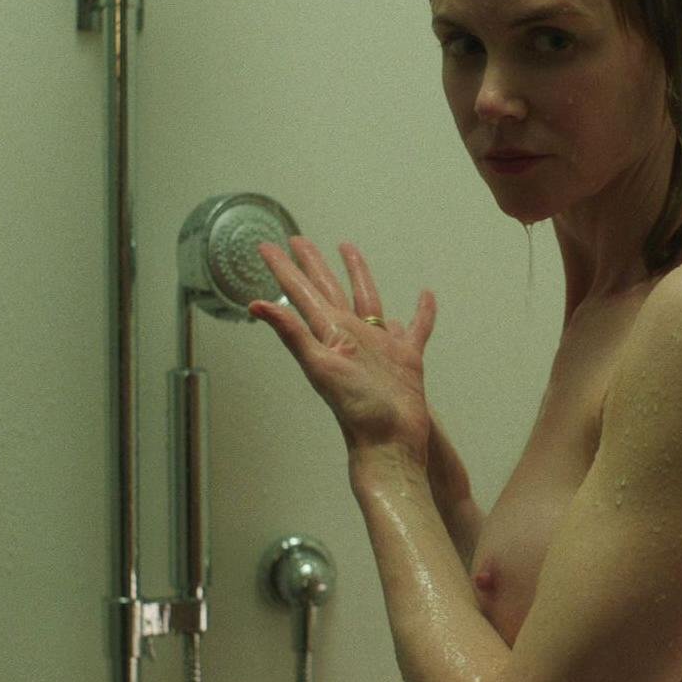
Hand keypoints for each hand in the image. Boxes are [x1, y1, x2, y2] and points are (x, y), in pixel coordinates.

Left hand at [251, 237, 436, 455]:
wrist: (391, 441)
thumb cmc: (357, 410)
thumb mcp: (319, 367)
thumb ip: (292, 333)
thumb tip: (256, 305)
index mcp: (330, 333)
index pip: (303, 291)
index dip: (284, 269)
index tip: (268, 247)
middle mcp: (351, 334)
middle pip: (329, 288)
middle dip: (313, 264)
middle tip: (298, 240)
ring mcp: (378, 345)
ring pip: (368, 298)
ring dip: (358, 274)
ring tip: (349, 249)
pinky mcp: (406, 358)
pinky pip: (416, 327)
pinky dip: (421, 312)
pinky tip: (425, 295)